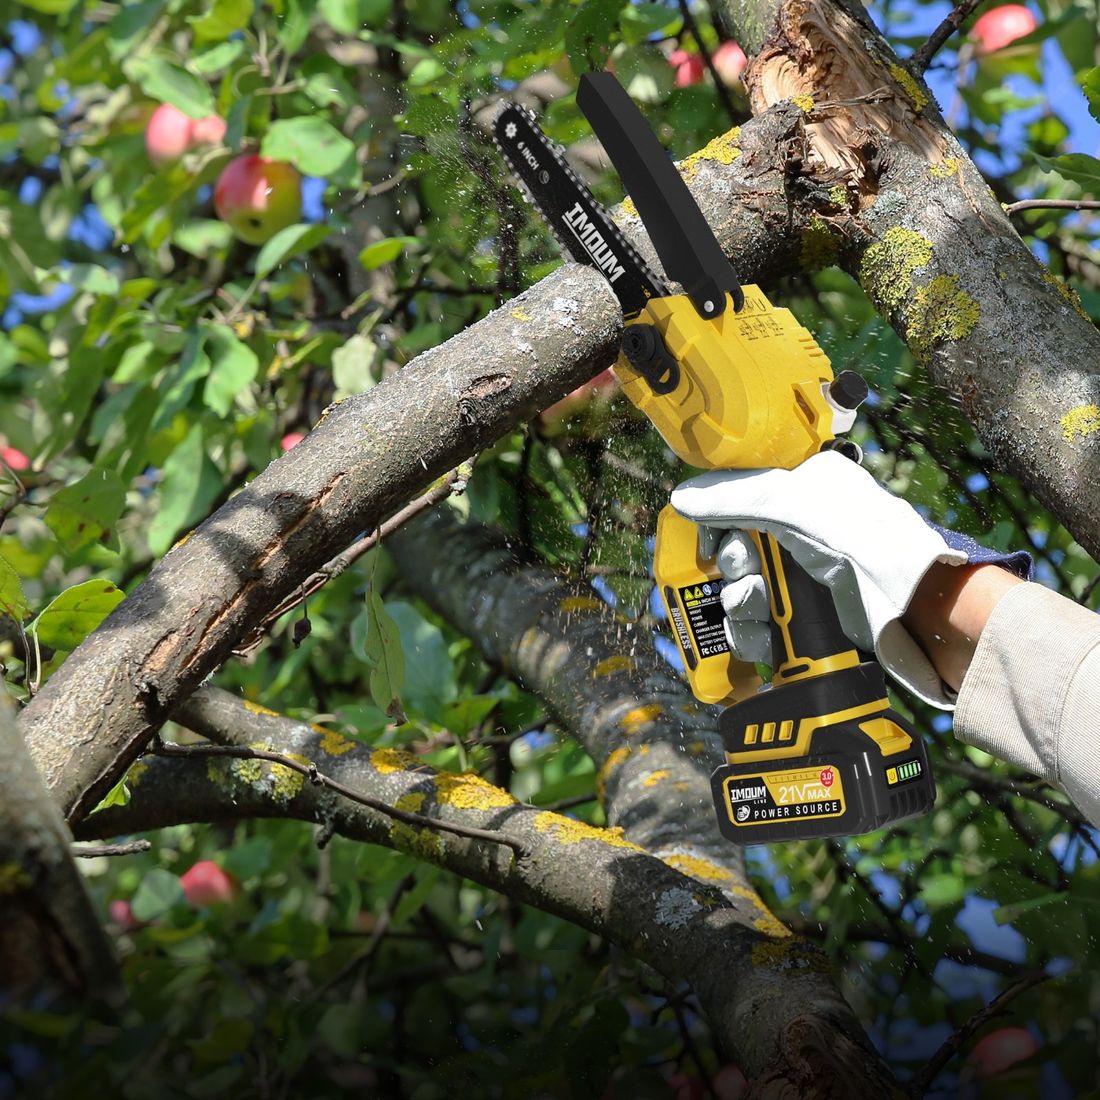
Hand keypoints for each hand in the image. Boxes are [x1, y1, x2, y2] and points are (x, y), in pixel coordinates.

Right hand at [670, 451, 967, 705]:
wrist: (919, 614)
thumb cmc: (872, 546)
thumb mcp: (796, 507)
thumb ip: (735, 497)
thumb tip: (682, 497)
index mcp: (805, 487)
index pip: (739, 495)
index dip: (716, 519)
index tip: (708, 538)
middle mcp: (801, 530)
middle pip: (735, 549)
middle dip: (733, 568)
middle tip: (748, 573)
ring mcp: (803, 576)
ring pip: (741, 591)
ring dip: (739, 604)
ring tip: (759, 608)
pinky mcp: (805, 617)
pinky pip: (757, 624)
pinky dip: (752, 634)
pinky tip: (764, 636)